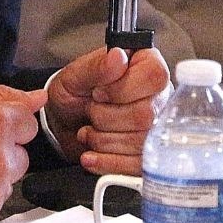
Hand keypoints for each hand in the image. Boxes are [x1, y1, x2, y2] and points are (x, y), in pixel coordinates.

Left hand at [45, 47, 170, 175]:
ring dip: (104, 139)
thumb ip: (97, 66)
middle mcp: (158, 95)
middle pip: (146, 114)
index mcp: (145, 65)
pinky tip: (91, 155)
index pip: (154, 76)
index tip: (99, 93)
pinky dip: (109, 162)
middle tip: (91, 110)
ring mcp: (158, 126)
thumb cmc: (74, 91)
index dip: (123, 88)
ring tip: (89, 130)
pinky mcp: (149, 154)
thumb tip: (118, 56)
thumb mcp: (77, 74)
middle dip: (106, 118)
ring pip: (141, 141)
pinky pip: (138, 165)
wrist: (64, 121)